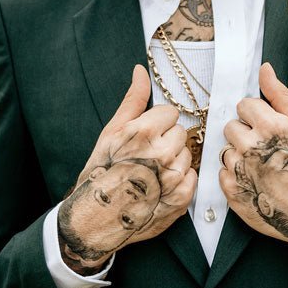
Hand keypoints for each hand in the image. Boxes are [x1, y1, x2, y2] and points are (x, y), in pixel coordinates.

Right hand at [58, 65, 195, 271]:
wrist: (95, 218)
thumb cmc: (100, 172)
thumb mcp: (111, 132)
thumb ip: (133, 100)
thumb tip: (141, 70)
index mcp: (143, 132)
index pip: (170, 113)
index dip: (157, 124)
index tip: (144, 137)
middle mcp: (161, 153)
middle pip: (180, 132)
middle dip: (167, 141)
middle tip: (146, 157)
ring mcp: (173, 177)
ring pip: (187, 154)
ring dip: (174, 160)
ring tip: (151, 173)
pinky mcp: (182, 198)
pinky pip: (192, 176)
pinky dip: (180, 181)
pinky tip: (160, 186)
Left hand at [219, 63, 287, 274]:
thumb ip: (279, 96)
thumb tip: (264, 68)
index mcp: (270, 126)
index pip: (243, 105)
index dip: (256, 116)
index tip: (268, 130)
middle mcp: (251, 146)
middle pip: (230, 127)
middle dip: (244, 134)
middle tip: (264, 150)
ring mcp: (239, 171)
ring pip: (224, 150)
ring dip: (238, 156)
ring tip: (261, 168)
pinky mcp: (232, 192)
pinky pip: (221, 173)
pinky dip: (235, 177)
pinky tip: (254, 182)